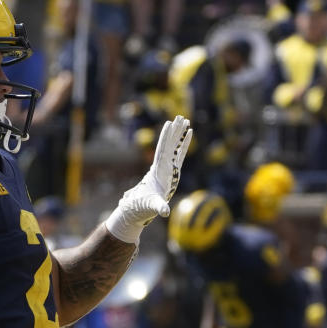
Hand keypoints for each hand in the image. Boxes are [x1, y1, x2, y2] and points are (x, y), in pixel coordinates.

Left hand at [104, 115, 192, 242]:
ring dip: (179, 134)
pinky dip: (184, 144)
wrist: (137, 209)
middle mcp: (162, 166)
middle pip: (169, 144)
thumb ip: (159, 206)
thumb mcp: (152, 206)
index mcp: (158, 170)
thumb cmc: (143, 207)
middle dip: (175, 131)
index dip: (166, 137)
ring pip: (175, 146)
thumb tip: (164, 211)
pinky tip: (189, 133)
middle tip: (180, 116)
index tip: (169, 123)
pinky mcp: (171, 171)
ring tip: (185, 119)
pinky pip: (180, 154)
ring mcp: (167, 167)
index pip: (163, 150)